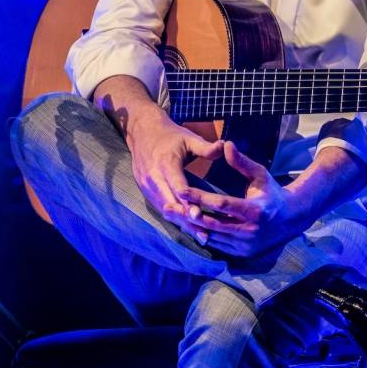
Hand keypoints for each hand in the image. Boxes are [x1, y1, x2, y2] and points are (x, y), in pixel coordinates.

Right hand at [127, 110, 224, 227]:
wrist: (142, 132)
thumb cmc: (171, 136)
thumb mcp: (189, 138)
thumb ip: (206, 147)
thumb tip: (224, 146)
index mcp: (165, 163)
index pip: (176, 187)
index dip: (187, 202)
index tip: (200, 214)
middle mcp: (154, 176)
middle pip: (170, 203)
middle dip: (186, 219)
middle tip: (203, 234)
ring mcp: (147, 184)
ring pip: (164, 208)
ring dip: (181, 222)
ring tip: (199, 235)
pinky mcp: (144, 189)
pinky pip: (159, 206)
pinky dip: (174, 217)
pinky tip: (188, 227)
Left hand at [180, 141, 309, 256]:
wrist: (290, 220)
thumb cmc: (271, 193)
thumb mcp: (260, 175)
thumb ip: (242, 162)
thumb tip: (226, 143)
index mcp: (255, 211)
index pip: (222, 204)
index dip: (200, 197)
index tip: (182, 190)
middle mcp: (251, 231)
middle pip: (213, 223)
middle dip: (189, 214)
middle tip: (168, 206)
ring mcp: (246, 245)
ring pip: (212, 235)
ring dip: (191, 226)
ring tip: (172, 215)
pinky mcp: (242, 253)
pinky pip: (217, 245)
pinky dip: (202, 234)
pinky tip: (186, 225)